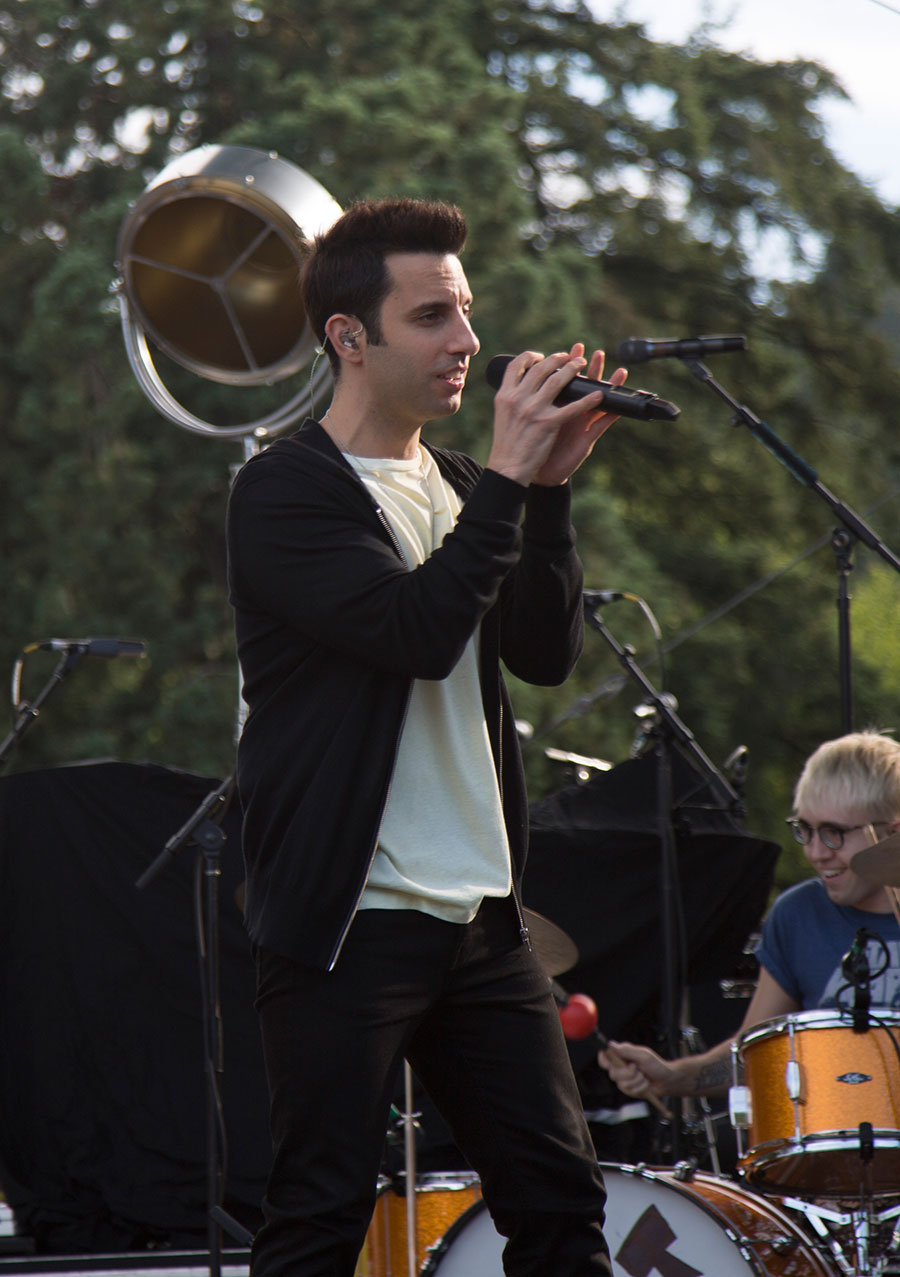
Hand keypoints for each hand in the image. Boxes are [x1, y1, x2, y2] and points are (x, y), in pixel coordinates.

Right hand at [485, 344, 625, 486]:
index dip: (530, 356)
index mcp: (505, 395)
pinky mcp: (548, 423)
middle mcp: (518, 399)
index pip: (516, 365)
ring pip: (557, 382)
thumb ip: (513, 398)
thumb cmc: (507, 444)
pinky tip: (599, 395)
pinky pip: (573, 408)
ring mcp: (533, 410)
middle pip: (541, 369)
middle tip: (570, 356)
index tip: (541, 357)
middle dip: (558, 359)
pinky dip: (588, 400)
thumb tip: (522, 383)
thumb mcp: (503, 415)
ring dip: (574, 369)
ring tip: (584, 362)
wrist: (508, 468)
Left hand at [533, 346, 626, 486]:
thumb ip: (530, 402)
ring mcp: (580, 424)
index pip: (564, 380)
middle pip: (583, 385)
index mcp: (554, 405)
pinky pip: (603, 423)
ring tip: (620, 371)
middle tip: (595, 352)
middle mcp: (569, 411)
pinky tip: (621, 403)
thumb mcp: (527, 421)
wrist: (533, 473)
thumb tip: (522, 381)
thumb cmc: (529, 447)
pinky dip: (614, 413)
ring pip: (598, 400)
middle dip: (590, 367)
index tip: (572, 348)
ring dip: (609, 385)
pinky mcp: (587, 438)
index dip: (569, 364)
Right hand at [597, 1040, 676, 1100]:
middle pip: (612, 1073)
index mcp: (621, 1056)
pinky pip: (630, 1091)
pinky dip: (641, 1087)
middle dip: (627, 1073)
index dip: (603, 1060)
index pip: (604, 1058)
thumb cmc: (656, 1065)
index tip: (608, 1062)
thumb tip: (610, 1044)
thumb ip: (626, 1051)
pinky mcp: (629, 1091)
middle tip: (636, 1068)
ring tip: (644, 1076)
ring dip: (636, 1080)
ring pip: (621, 1084)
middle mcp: (620, 1068)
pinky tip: (646, 1084)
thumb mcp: (643, 1055)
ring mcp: (624, 1081)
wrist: (666, 1081)